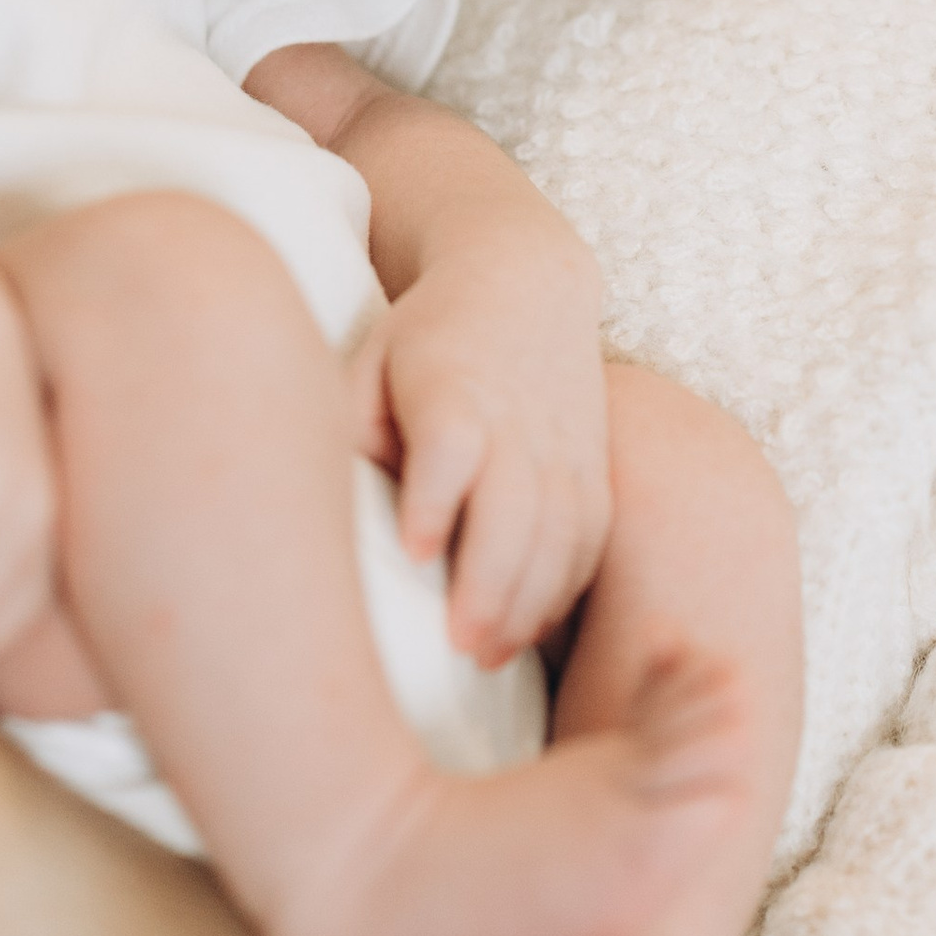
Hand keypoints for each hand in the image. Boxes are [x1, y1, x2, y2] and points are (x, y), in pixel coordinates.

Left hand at [354, 242, 613, 665]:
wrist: (525, 279)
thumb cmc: (428, 335)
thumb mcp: (371, 362)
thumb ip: (356, 433)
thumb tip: (344, 511)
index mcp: (452, 389)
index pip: (449, 444)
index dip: (434, 499)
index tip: (414, 553)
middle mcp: (516, 420)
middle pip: (515, 506)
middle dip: (490, 581)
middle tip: (457, 646)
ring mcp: (562, 446)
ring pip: (560, 534)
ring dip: (527, 601)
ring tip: (485, 655)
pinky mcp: (591, 466)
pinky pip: (588, 539)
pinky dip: (563, 590)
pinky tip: (527, 628)